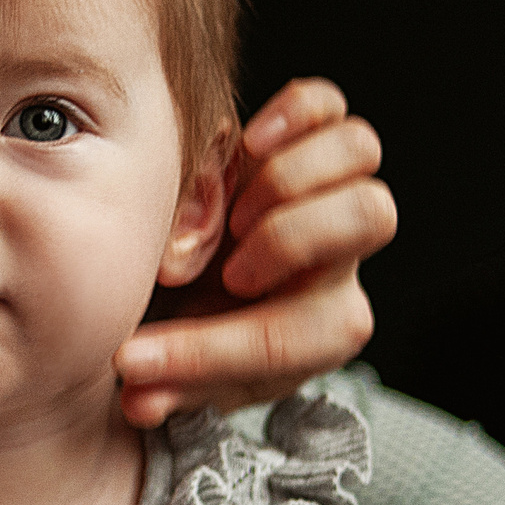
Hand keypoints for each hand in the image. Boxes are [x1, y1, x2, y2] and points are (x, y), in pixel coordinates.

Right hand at [115, 77, 395, 426]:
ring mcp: (324, 189)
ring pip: (360, 150)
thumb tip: (138, 400)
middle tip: (226, 269)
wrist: (192, 284)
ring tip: (231, 211)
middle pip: (371, 216)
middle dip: (288, 237)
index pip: (289, 338)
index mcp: (321, 326)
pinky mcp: (299, 139)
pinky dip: (291, 114)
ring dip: (288, 175)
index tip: (132, 360)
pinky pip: (324, 104)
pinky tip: (246, 143)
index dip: (204, 353)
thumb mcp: (178, 369)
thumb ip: (164, 384)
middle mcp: (337, 255)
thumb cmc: (188, 326)